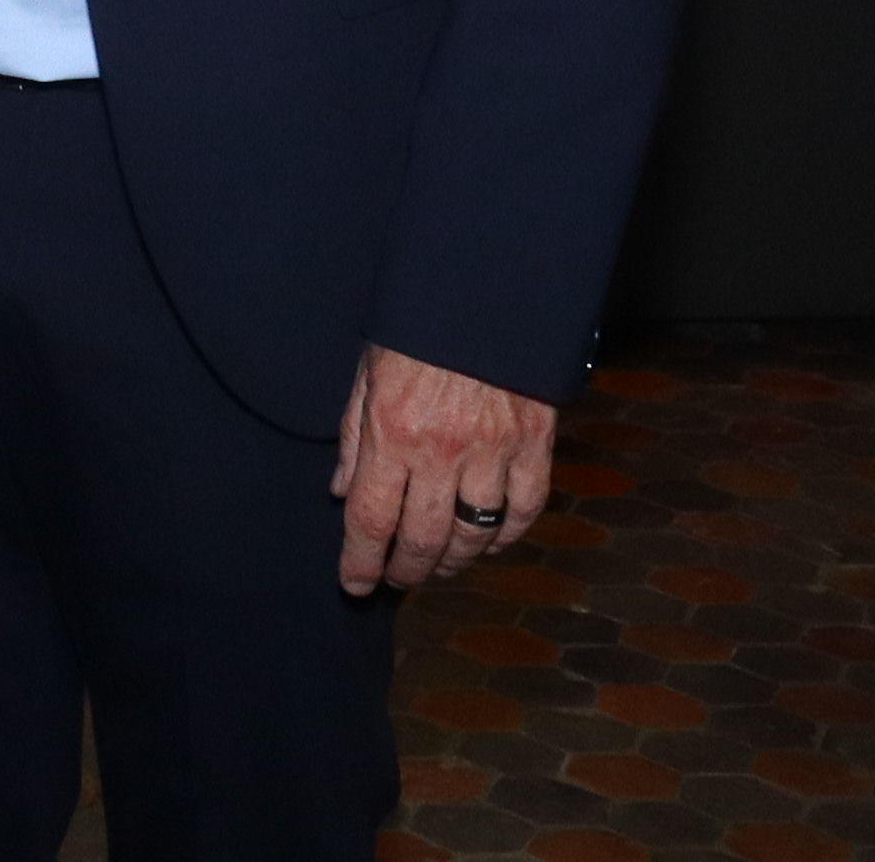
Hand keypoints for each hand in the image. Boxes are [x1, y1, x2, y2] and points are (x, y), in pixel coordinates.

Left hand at [333, 343, 557, 592]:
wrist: (484, 290)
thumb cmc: (416, 331)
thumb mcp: (367, 374)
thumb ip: (352, 438)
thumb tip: (340, 492)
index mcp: (392, 433)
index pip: (369, 520)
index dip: (360, 562)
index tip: (355, 585)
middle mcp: (441, 452)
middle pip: (422, 540)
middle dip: (406, 572)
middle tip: (397, 580)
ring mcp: (493, 451)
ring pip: (474, 535)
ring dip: (453, 561)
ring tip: (438, 565)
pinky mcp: (535, 444)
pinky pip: (523, 511)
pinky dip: (506, 535)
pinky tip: (487, 541)